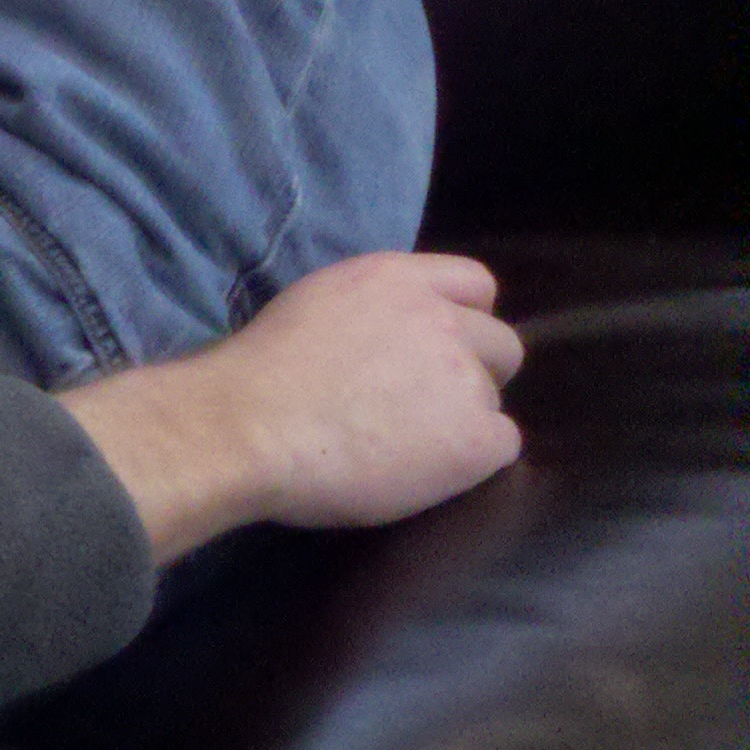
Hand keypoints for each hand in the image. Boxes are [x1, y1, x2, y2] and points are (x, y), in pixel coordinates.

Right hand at [59, 251, 524, 561]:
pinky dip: (468, 461)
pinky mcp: (476, 436)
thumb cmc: (259, 374)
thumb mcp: (315, 308)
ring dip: (460, 418)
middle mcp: (441, 318)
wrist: (247, 425)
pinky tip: (420, 470)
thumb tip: (385, 348)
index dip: (462, 318)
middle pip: (499, 343)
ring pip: (491, 399)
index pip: (474, 283)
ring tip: (405, 445)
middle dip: (471, 371)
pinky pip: (502, 446)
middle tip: (420, 406)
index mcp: (396, 279)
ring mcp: (464, 376)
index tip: (431, 348)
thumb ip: (369, 317)